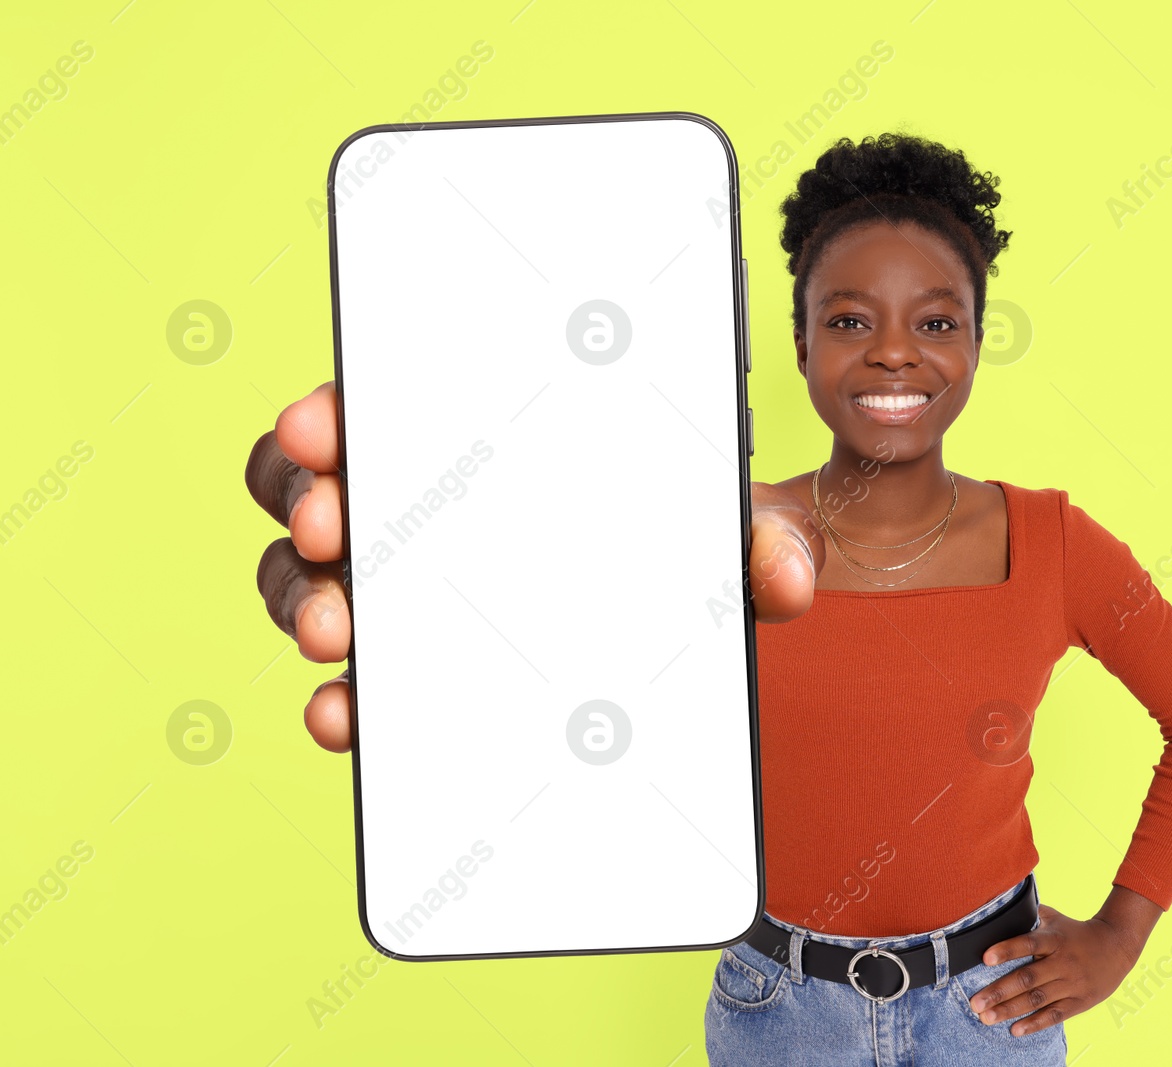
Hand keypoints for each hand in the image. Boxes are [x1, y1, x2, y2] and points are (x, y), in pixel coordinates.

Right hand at [246, 381, 825, 752]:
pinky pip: (350, 682)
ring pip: (308, 579)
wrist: (690, 631)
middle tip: (330, 525)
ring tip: (337, 629)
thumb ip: (762, 543)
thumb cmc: (686, 548)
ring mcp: (406, 591)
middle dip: (308, 499)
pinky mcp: (408, 674)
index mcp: (483, 440)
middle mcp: (425, 507)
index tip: (328, 422)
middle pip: (318, 487)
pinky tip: (347, 715)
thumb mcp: (729, 533)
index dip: (336, 409)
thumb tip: (785, 575)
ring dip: (305, 598)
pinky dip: (340, 699)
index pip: (381, 406)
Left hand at [966, 901, 1149, 1035]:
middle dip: (999, 992)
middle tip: (975, 1003)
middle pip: (1027, 978)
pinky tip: (1015, 1030)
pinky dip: (1035, 1023)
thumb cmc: (1077, 932)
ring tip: (986, 1018)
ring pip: (1037, 999)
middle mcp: (1062, 962)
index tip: (985, 958)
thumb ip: (1031, 914)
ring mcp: (1071, 984)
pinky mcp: (1079, 1002)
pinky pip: (1055, 1015)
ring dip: (1010, 1010)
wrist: (1117, 946)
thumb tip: (1003, 904)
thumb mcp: (1057, 918)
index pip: (1028, 943)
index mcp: (1054, 939)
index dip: (1007, 950)